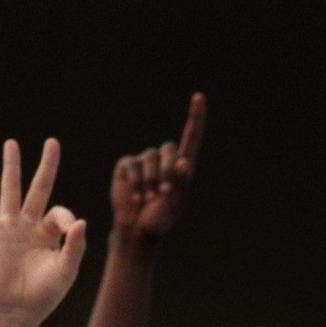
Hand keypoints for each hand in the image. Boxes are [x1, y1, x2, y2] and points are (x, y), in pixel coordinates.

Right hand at [0, 139, 86, 325]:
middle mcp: (30, 226)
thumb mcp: (66, 272)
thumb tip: (80, 221)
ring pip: (11, 191)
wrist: (14, 311)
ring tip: (11, 143)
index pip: (60, 212)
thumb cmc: (42, 296)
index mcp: (50, 234)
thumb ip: (74, 247)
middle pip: (39, 188)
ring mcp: (10, 228)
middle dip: (47, 166)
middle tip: (52, 142)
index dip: (65, 218)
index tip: (69, 230)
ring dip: (11, 167)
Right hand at [110, 92, 206, 246]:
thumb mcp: (176, 202)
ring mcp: (144, 161)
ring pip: (149, 158)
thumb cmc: (160, 217)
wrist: (137, 229)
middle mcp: (164, 159)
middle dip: (166, 170)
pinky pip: (131, 164)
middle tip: (163, 192)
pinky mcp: (127, 166)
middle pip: (168, 148)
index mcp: (181, 166)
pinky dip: (134, 181)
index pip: (191, 136)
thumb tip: (182, 162)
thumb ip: (181, 182)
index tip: (198, 97)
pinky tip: (135, 196)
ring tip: (147, 198)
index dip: (195, 116)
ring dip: (149, 180)